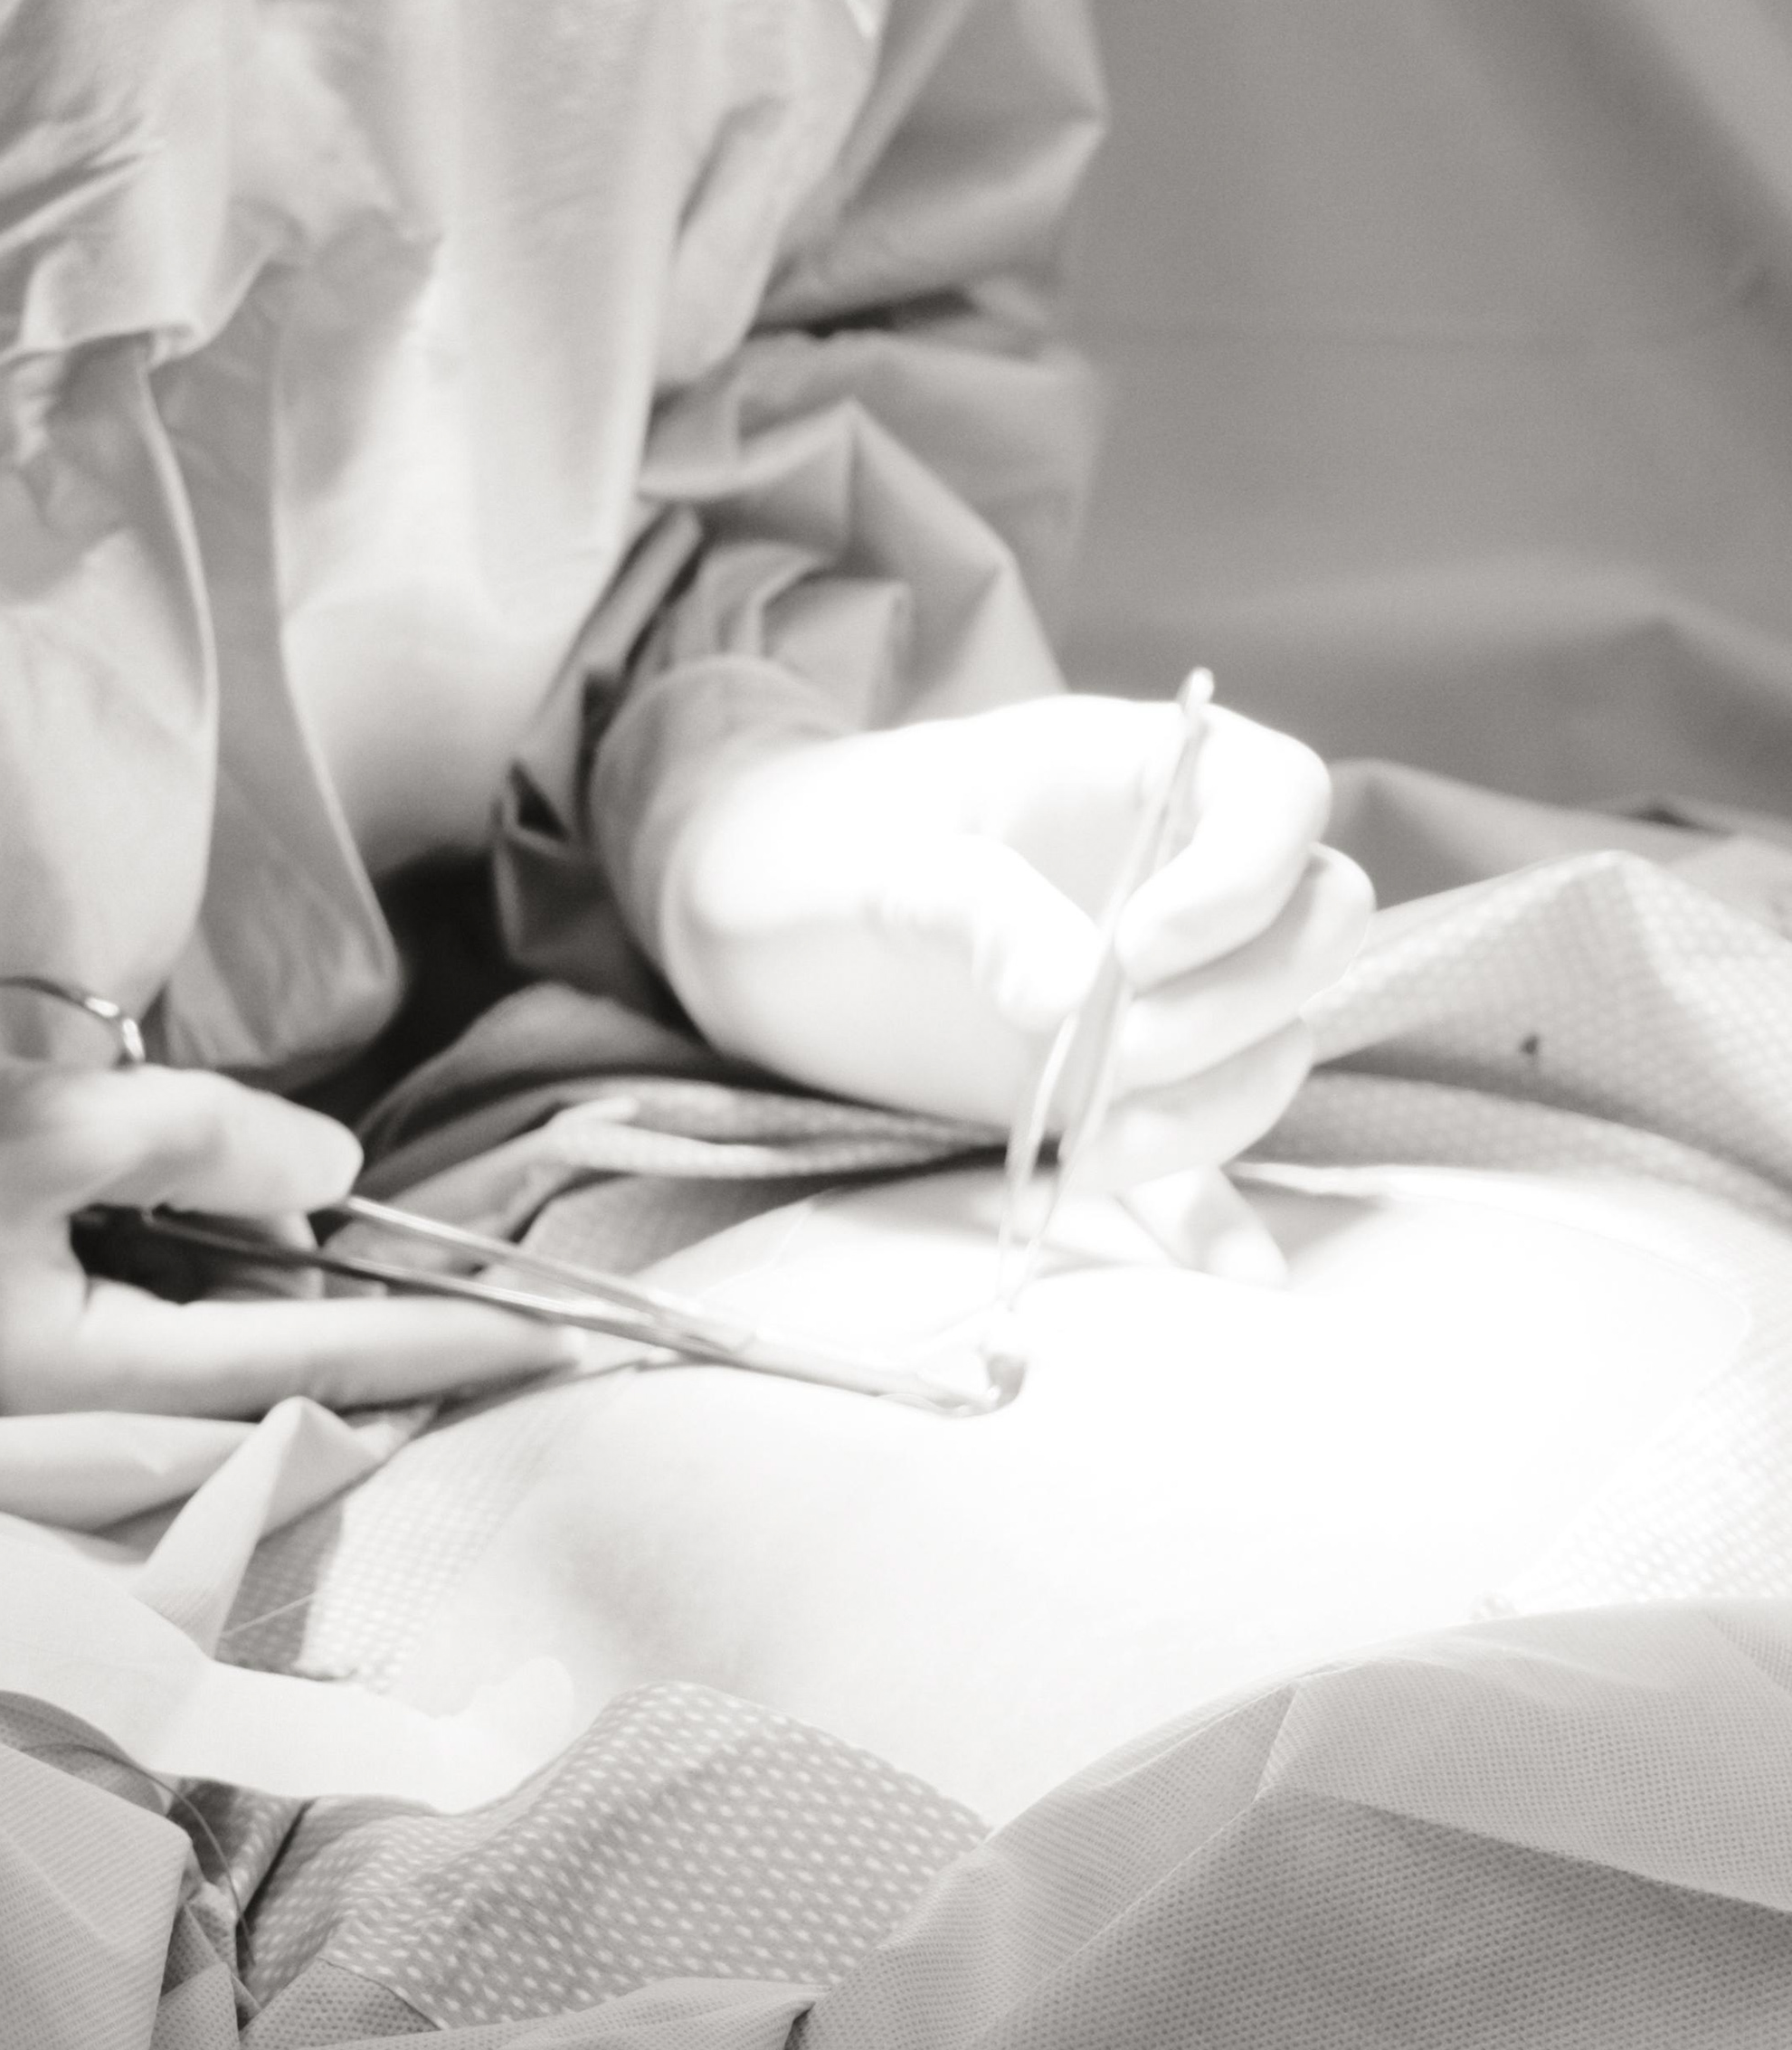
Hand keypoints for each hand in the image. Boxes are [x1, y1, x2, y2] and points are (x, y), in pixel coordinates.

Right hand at [0, 1033, 569, 1426]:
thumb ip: (204, 1144)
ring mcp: (18, 1436)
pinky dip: (193, 1305)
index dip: (439, 1341)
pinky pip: (138, 1360)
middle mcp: (58, 1447)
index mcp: (76, 1390)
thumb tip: (339, 1190)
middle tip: (452, 1274)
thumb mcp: (38, 1120)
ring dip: (264, 1304)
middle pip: (264, 1387)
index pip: (306, 1362)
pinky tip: (208, 1249)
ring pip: (204, 1372)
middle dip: (357, 1322)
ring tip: (294, 1227)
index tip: (559, 1341)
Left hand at [654, 696, 1373, 1190]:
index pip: (1278, 792)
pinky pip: (1204, 1151)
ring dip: (1214, 1104)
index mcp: (1119, 775)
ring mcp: (1149, 990)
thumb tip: (1082, 997)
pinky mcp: (1110, 1089)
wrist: (735, 916)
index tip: (1142, 952)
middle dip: (1236, 1005)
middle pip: (1313, 923)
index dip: (1249, 874)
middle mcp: (1165, 876)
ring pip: (1272, 1040)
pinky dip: (1220, 1211)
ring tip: (1086, 1140)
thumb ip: (980, 906)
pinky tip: (1237, 1274)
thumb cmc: (799, 851)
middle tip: (1110, 1052)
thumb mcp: (868, 860)